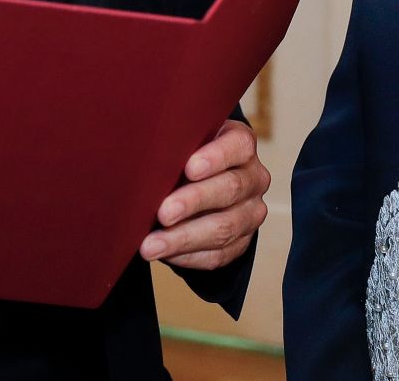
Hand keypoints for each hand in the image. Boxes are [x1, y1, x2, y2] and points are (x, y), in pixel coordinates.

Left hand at [140, 120, 270, 270]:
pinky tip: (166, 254)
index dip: (215, 157)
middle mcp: (253, 178)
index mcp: (242, 146)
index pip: (238, 146)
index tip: (189, 168)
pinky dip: (188, 256)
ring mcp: (250, 213)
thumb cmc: (189, 156)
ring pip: (224, 228)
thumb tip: (144, 157)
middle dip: (194, 201)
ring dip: (184, 238)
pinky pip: (218, 254)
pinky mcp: (241, 242)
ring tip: (152, 245)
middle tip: (163, 212)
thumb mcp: (188, 142)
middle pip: (230, 189)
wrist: (207, 184)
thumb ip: (176, 145)